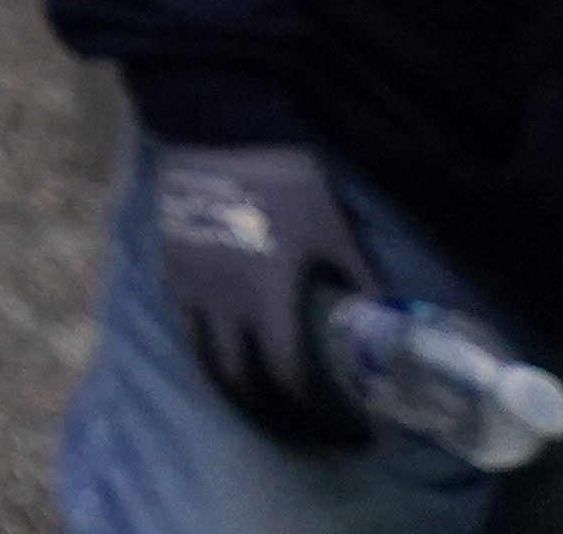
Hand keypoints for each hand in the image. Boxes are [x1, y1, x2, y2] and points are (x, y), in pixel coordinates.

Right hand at [147, 142, 371, 449]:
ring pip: (207, 364)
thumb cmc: (284, 181)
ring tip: (269, 411)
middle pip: (243, 382)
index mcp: (268, 292)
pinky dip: (211, 360)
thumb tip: (389, 321)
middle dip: (277, 417)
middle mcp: (224, 300)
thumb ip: (358, 281)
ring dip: (238, 397)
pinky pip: (188, 332)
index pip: (291, 375)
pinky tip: (233, 366)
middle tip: (309, 431)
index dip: (321, 412)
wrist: (218, 133)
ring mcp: (192, 287)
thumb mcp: (334, 231)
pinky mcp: (173, 272)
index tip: (350, 428)